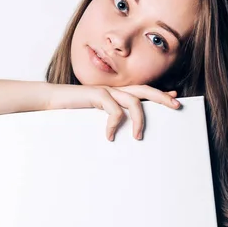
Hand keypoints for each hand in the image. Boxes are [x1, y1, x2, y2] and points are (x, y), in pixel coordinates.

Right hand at [48, 84, 179, 140]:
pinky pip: (114, 111)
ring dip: (140, 119)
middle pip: (145, 90)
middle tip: (177, 105)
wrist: (51, 100)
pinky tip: (109, 136)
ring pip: (133, 101)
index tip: (176, 98)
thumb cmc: (73, 109)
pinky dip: (114, 125)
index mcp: (116, 93)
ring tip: (138, 136)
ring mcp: (106, 91)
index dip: (160, 94)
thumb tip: (124, 129)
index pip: (143, 91)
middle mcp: (114, 89)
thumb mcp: (95, 115)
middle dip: (162, 97)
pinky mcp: (97, 95)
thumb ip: (110, 117)